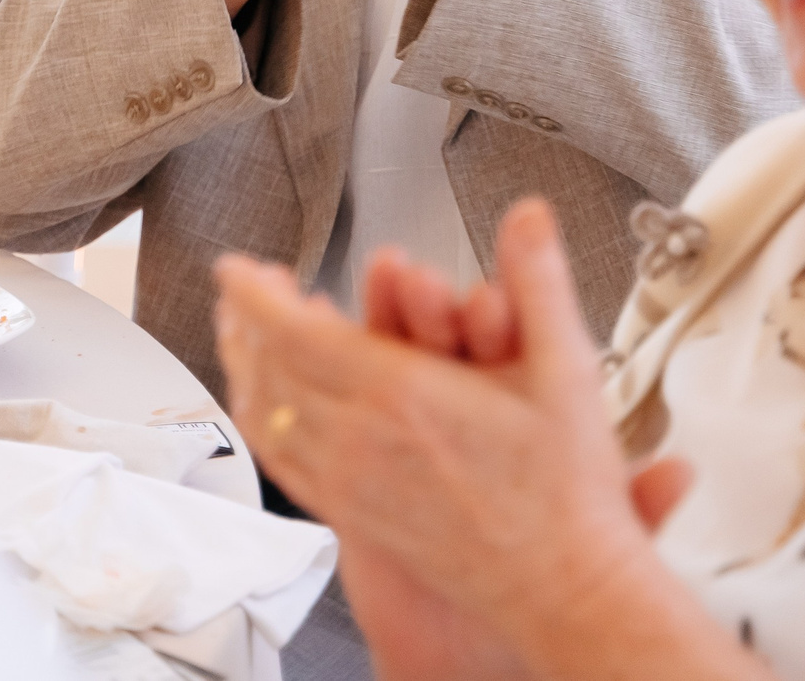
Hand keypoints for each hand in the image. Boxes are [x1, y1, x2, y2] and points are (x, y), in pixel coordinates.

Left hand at [217, 202, 759, 679]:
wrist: (565, 588)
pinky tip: (268, 411)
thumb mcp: (566, 368)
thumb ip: (538, 281)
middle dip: (243, 321)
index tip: (237, 267)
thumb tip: (527, 217)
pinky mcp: (355, 517)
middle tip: (237, 290)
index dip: (255, 293)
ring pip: (269, 417)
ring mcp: (351, 483)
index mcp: (401, 394)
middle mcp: (362, 440)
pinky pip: (285, 464)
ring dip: (245, 369)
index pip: (296, 330)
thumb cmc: (568, 491)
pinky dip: (264, 424)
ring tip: (239, 338)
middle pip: (269, 369)